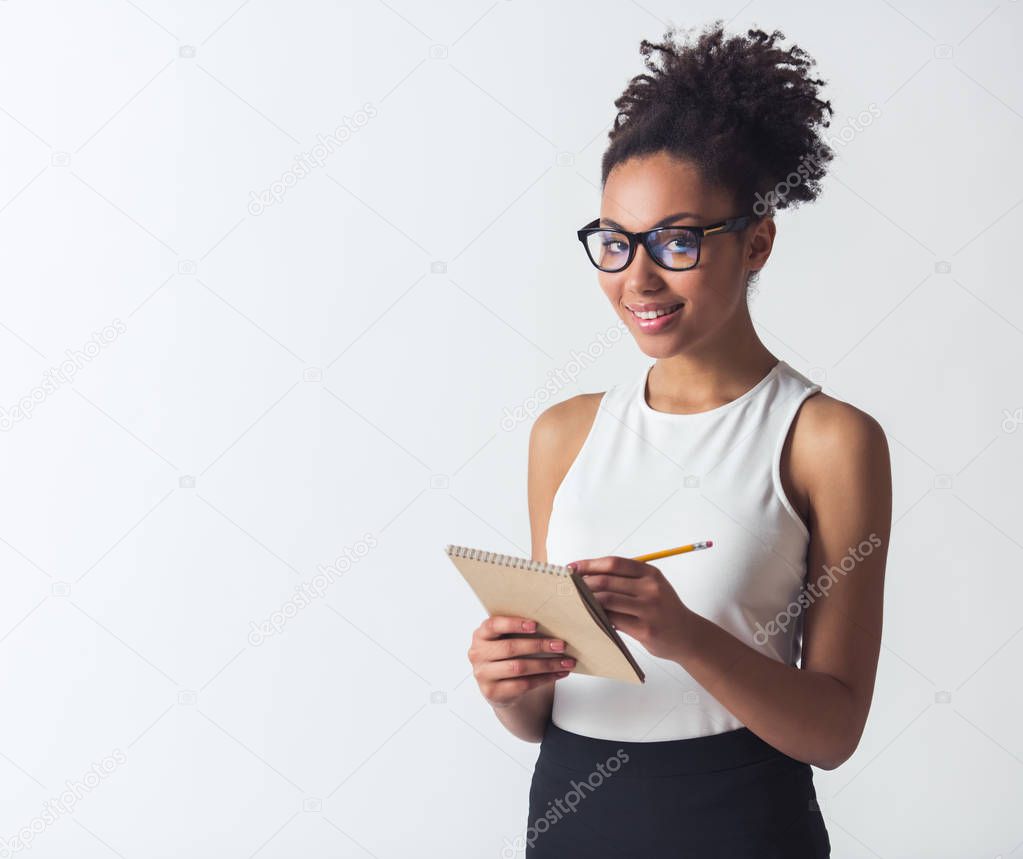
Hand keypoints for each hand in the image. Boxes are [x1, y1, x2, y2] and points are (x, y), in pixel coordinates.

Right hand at [467, 615, 575, 708]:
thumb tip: (551, 624)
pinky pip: (523, 685)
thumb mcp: (505, 640)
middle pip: (510, 648)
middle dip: (539, 646)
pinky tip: (557, 674)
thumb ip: (518, 631)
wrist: (498, 686)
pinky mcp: (493, 692)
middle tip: (560, 645)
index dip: (514, 624)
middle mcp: (478, 654)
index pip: (494, 625)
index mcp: (480, 635)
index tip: (535, 624)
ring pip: (519, 668)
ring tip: (566, 662)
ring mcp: (483, 675)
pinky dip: (544, 679)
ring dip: (546, 664)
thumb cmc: (506, 656)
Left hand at [570, 556, 696, 661]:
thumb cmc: (664, 610)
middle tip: (567, 588)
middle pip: (607, 581)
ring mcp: (649, 609)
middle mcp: (651, 587)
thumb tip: (588, 576)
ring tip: (574, 603)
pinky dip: (598, 618)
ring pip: (607, 600)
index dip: (589, 564)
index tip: (571, 569)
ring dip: (587, 601)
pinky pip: (613, 620)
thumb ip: (627, 580)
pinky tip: (589, 618)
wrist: (688, 636)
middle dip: (583, 584)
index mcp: (650, 573)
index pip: (613, 563)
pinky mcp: (645, 629)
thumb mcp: (652, 587)